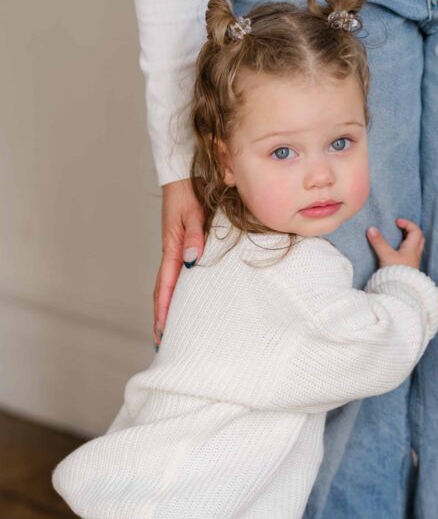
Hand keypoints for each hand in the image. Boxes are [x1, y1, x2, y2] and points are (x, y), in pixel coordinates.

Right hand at [153, 179, 205, 344]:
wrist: (184, 177)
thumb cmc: (189, 193)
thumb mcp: (195, 214)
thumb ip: (196, 236)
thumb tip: (192, 261)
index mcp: (172, 250)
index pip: (166, 287)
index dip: (164, 310)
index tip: (163, 331)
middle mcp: (172, 255)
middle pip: (163, 292)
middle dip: (161, 316)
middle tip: (161, 342)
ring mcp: (176, 252)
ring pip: (168, 286)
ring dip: (166, 308)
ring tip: (167, 330)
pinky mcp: (183, 248)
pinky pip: (177, 276)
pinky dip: (174, 293)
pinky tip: (181, 302)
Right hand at [367, 218, 424, 269]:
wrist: (400, 292)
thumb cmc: (396, 274)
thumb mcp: (386, 256)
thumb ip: (378, 242)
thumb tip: (371, 229)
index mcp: (412, 249)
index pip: (415, 230)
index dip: (407, 223)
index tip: (396, 222)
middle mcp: (415, 255)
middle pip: (419, 238)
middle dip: (410, 230)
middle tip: (400, 228)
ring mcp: (413, 263)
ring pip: (416, 248)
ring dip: (409, 241)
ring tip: (399, 239)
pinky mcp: (409, 270)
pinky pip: (411, 256)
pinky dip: (406, 250)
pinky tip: (398, 253)